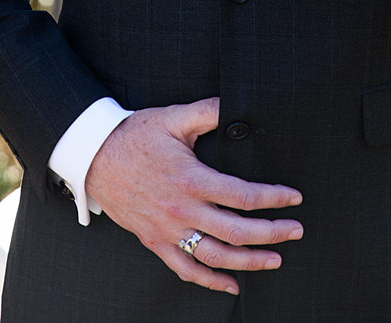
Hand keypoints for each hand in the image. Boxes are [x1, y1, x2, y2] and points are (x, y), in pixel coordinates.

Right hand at [85, 97, 302, 295]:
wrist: (94, 157)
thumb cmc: (135, 135)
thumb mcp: (173, 118)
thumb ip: (207, 112)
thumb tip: (236, 104)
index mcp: (191, 179)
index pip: (243, 196)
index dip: (273, 198)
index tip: (294, 198)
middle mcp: (182, 210)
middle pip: (237, 232)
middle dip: (272, 233)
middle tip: (296, 230)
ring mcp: (168, 231)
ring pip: (216, 257)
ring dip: (250, 262)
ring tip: (276, 259)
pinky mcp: (155, 243)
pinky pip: (186, 270)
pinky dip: (211, 282)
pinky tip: (232, 285)